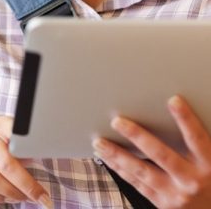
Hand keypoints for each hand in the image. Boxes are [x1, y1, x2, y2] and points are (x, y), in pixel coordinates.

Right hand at [0, 115, 52, 206]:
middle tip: (40, 197)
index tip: (38, 149)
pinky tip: (6, 198)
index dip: (24, 139)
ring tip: (24, 198)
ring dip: (12, 194)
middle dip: (25, 184)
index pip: (12, 128)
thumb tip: (47, 154)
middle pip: (4, 162)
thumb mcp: (11, 144)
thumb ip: (25, 149)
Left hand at [92, 95, 210, 207]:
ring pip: (141, 170)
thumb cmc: (210, 181)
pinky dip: (119, 170)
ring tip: (99, 142)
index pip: (196, 139)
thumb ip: (197, 144)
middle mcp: (191, 180)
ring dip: (117, 155)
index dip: (186, 119)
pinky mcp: (163, 204)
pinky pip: (137, 184)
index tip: (173, 100)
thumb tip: (178, 108)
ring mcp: (176, 194)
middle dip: (137, 136)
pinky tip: (106, 158)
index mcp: (209, 165)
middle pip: (161, 154)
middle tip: (117, 121)